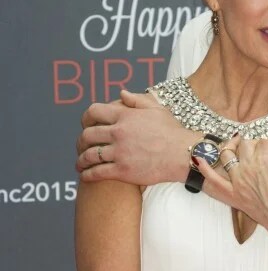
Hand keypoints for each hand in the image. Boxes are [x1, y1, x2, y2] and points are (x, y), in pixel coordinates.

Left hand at [75, 90, 195, 185]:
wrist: (184, 154)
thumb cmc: (173, 132)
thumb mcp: (157, 109)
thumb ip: (136, 100)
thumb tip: (120, 94)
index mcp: (125, 116)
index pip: (93, 112)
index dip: (85, 118)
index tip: (85, 125)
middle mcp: (119, 133)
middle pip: (87, 135)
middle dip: (80, 141)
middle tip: (81, 146)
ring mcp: (120, 152)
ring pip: (89, 155)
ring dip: (81, 160)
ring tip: (80, 164)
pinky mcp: (123, 171)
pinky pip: (97, 172)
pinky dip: (87, 175)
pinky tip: (85, 176)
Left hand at [198, 137, 267, 253]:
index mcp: (266, 158)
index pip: (265, 142)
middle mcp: (249, 166)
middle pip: (245, 145)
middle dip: (254, 145)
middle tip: (261, 153)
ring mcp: (238, 180)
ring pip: (228, 155)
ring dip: (232, 148)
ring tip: (236, 148)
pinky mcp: (233, 193)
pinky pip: (213, 180)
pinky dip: (204, 169)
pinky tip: (198, 159)